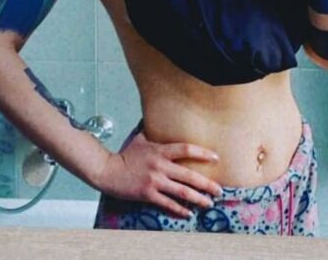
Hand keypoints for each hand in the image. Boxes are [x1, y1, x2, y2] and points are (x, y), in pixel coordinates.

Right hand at [96, 131, 223, 218]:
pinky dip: (179, 209)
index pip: (186, 149)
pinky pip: (167, 203)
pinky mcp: (147, 194)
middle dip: (206, 184)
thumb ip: (152, 130)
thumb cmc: (126, 154)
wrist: (108, 170)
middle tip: (219, 190)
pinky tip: (189, 213)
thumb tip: (157, 114)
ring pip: (181, 192)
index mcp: (161, 150)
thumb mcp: (140, 138)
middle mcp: (160, 166)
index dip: (203, 153)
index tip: (216, 158)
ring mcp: (154, 181)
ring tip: (209, 203)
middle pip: (189, 175)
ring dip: (198, 198)